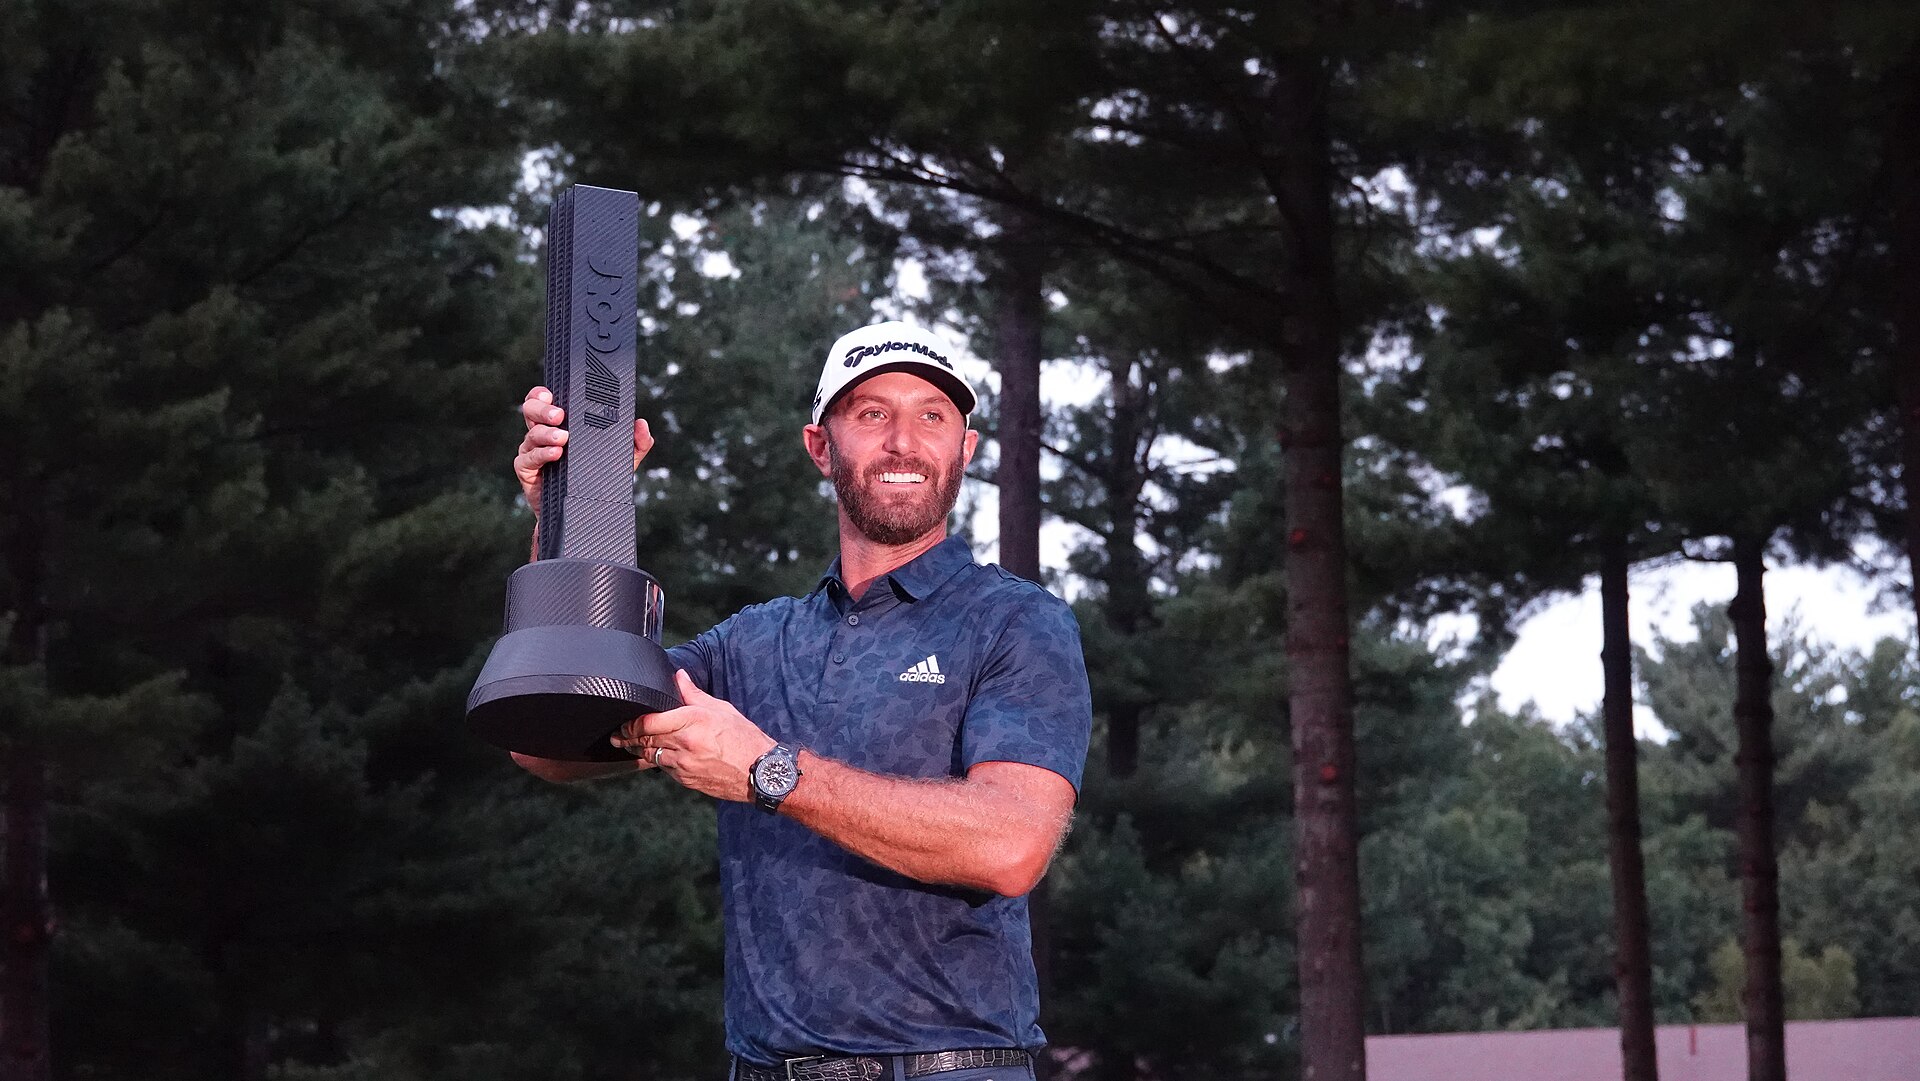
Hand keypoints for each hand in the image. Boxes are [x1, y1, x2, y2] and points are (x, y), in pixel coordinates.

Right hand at [514, 386, 654, 511]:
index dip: (543, 394)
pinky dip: (541, 454)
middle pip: (531, 411)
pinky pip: (528, 459)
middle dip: (542, 409)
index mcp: (560, 424)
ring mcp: (533, 451)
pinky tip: (555, 454)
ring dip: (545, 433)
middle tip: (559, 415)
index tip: (553, 394)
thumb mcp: (622, 460)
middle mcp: (542, 434)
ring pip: (531, 434)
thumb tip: (641, 425)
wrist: (582, 513)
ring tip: (562, 438)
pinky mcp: (527, 471)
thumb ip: (636, 443)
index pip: (544, 401)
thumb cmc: (597, 479)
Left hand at [610, 671, 777, 802]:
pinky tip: (653, 757)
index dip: (632, 724)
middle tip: (618, 735)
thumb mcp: (721, 710)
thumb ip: (694, 694)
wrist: (759, 772)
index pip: (649, 722)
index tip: (625, 722)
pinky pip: (664, 769)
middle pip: (645, 740)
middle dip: (628, 737)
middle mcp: (685, 743)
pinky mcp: (686, 779)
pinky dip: (656, 761)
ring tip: (628, 746)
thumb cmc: (744, 739)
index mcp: (693, 721)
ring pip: (650, 756)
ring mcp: (684, 764)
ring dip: (638, 750)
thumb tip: (679, 677)